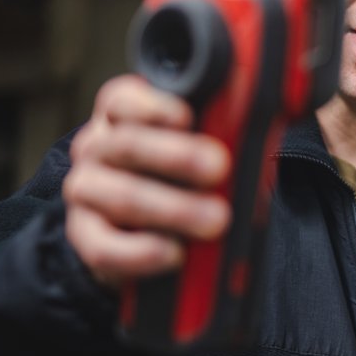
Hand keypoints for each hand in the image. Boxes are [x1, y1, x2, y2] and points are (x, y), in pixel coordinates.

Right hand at [63, 74, 231, 287]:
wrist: (152, 229)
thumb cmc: (189, 172)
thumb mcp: (209, 143)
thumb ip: (227, 129)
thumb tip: (269, 115)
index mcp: (123, 114)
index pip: (124, 100)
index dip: (154, 106)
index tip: (188, 116)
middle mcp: (97, 147)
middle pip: (127, 145)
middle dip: (178, 156)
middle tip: (220, 167)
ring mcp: (86, 192)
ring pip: (122, 196)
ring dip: (173, 208)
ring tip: (217, 219)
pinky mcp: (86, 238)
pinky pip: (106, 247)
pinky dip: (142, 253)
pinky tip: (176, 254)